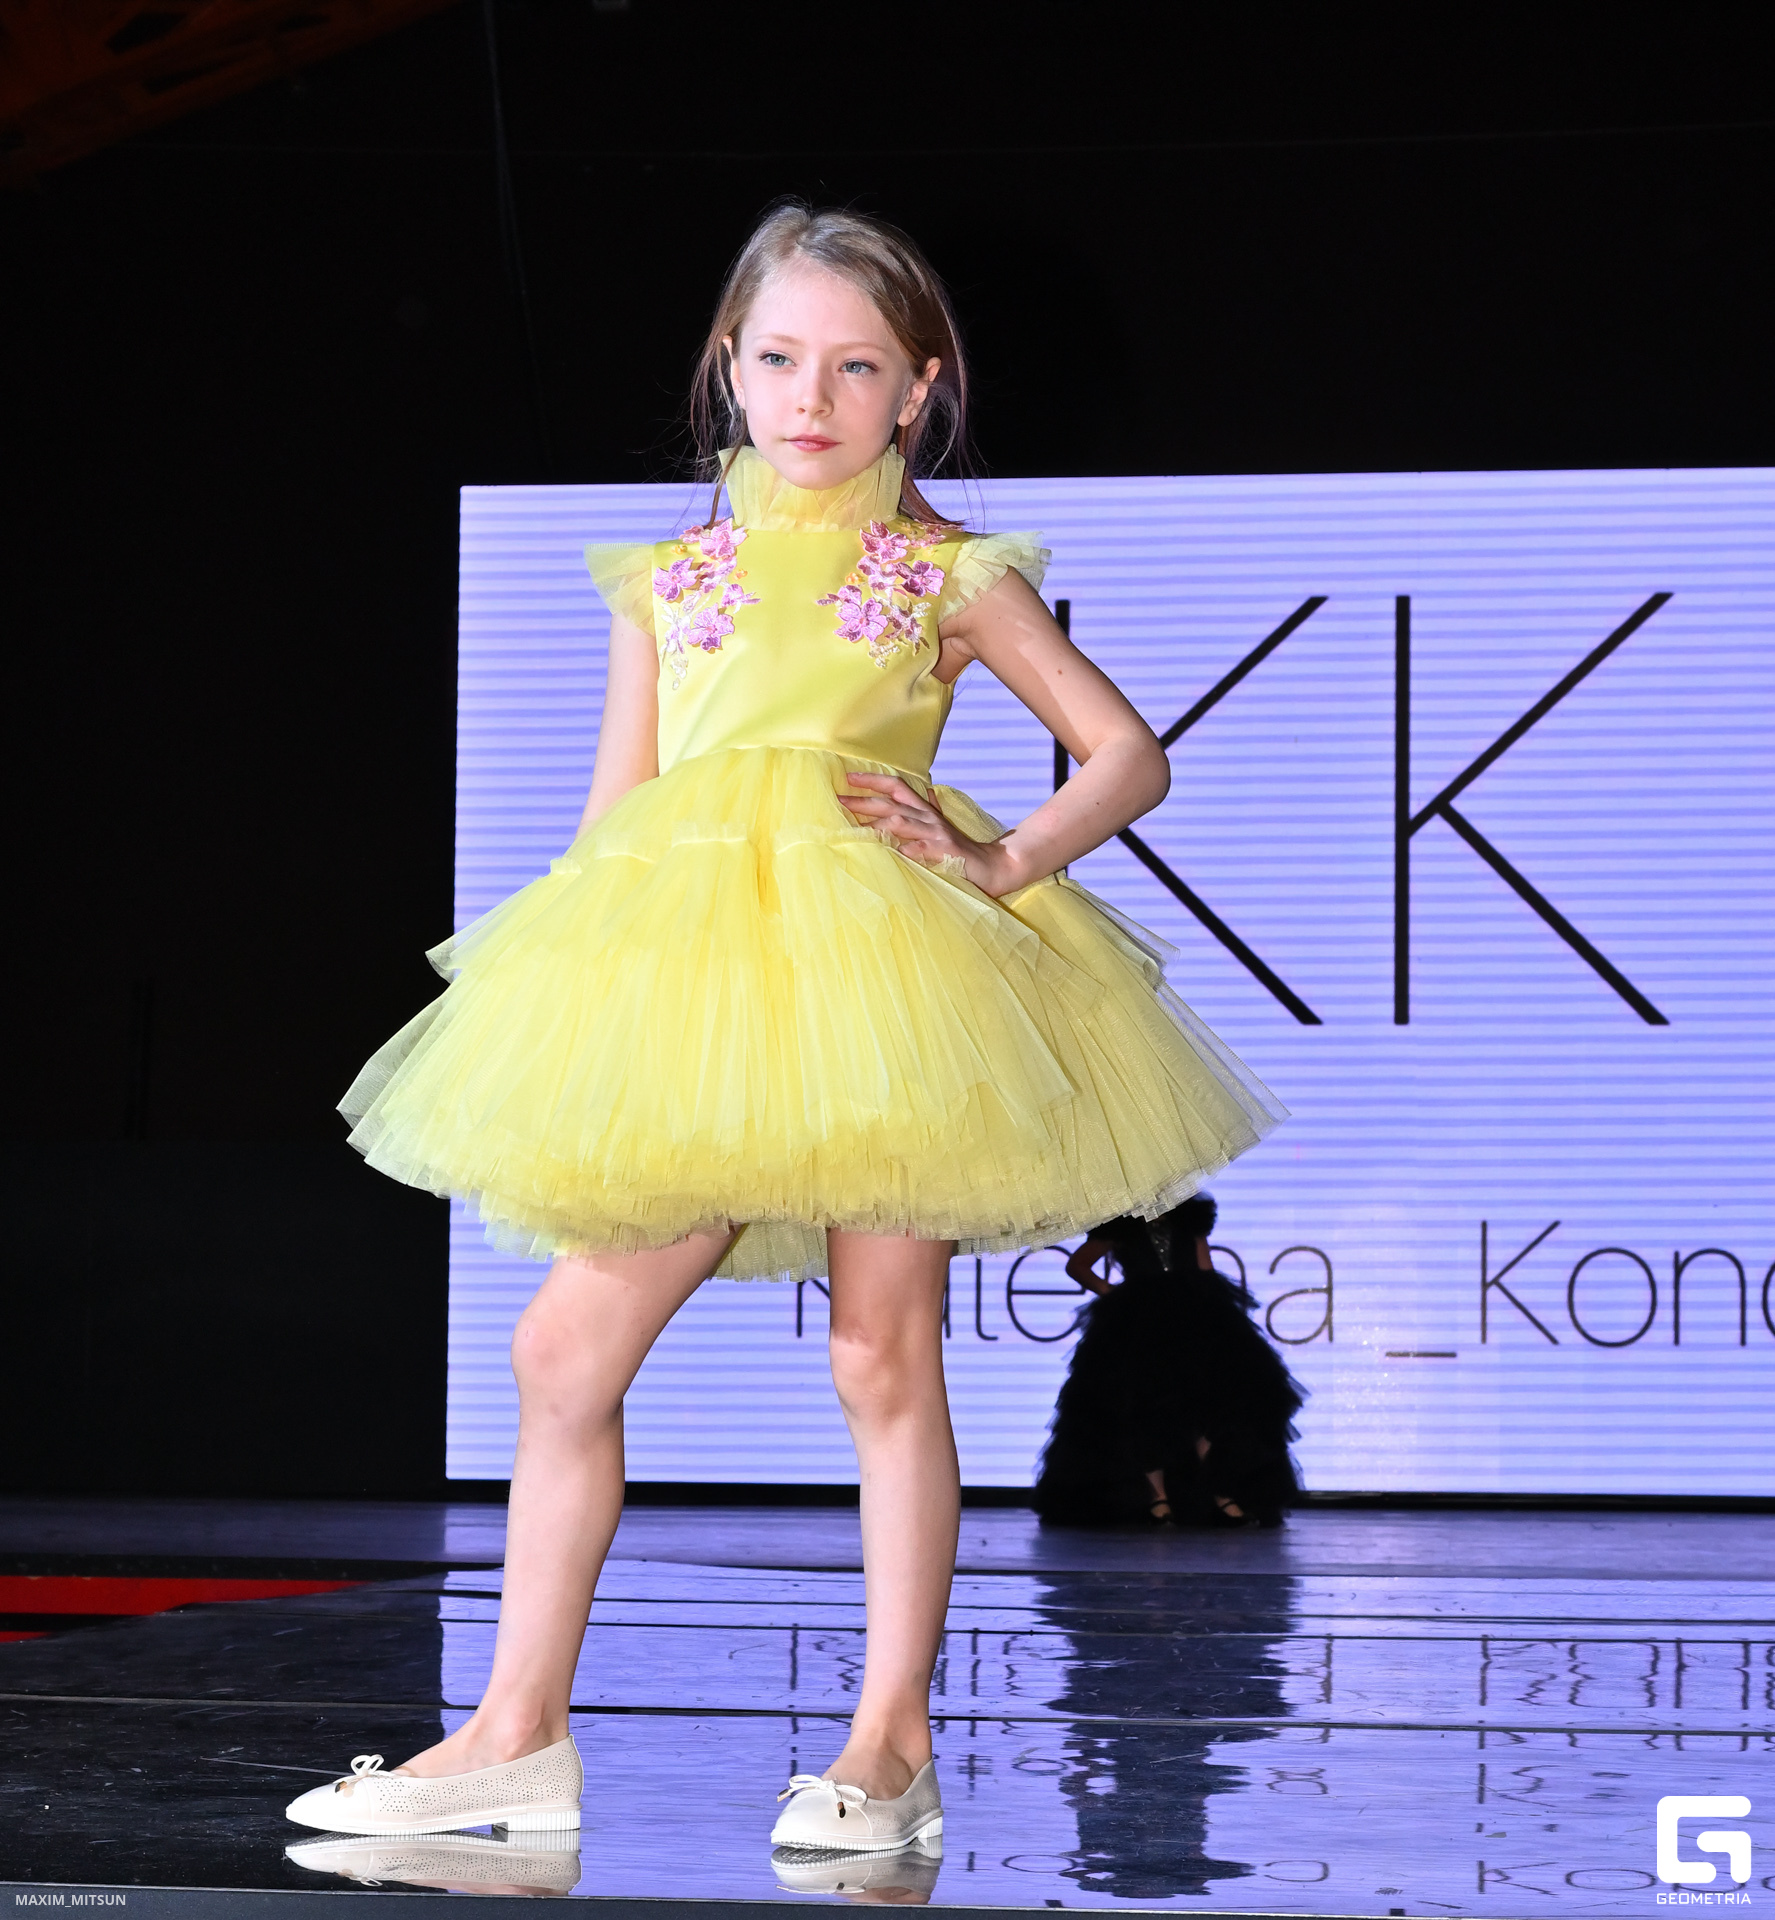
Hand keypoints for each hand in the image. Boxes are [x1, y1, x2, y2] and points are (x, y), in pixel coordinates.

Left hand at [837, 772, 1024, 896]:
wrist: (994, 866)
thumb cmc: (962, 851)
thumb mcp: (943, 827)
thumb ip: (932, 809)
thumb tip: (924, 790)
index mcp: (926, 812)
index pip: (897, 787)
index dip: (873, 780)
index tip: (848, 777)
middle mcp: (929, 819)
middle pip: (892, 802)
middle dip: (864, 800)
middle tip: (839, 798)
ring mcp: (936, 835)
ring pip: (901, 822)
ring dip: (876, 822)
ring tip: (854, 825)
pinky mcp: (944, 853)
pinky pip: (919, 850)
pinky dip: (902, 849)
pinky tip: (887, 852)